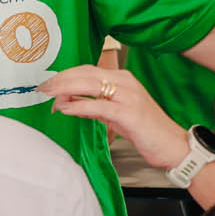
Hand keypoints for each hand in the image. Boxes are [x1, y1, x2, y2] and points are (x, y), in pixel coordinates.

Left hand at [39, 63, 189, 167]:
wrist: (172, 145)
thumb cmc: (145, 130)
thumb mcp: (116, 114)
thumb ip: (95, 105)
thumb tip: (69, 103)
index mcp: (123, 79)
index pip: (88, 70)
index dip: (65, 74)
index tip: (48, 82)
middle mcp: (126, 82)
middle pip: (86, 74)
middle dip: (60, 79)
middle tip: (42, 87)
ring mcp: (128, 96)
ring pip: (90, 85)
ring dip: (65, 89)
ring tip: (48, 96)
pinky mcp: (129, 113)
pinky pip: (98, 106)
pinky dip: (79, 107)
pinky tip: (65, 109)